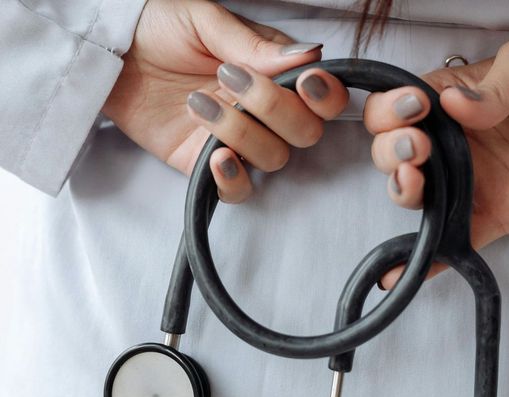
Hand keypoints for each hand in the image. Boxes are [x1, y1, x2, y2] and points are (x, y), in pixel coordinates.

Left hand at [102, 0, 324, 185]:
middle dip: (276, 109)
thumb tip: (308, 56)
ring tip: (197, 103)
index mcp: (274, 72)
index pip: (323, 98)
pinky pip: (239, 191)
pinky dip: (233, 180)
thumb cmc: (159, 28)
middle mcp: (264, 111)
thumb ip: (254, 43)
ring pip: (273, 159)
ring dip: (242, 133)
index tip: (304, 81)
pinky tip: (215, 158)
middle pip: (305, 133)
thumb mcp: (204, 21)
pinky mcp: (207, 164)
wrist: (111, 54)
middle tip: (230, 79)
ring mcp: (239, 140)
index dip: (325, 96)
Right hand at [366, 40, 508, 287]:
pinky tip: (398, 272)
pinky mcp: (485, 215)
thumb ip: (492, 85)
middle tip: (417, 147)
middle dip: (392, 151)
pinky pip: (450, 241)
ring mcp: (461, 184)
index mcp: (441, 104)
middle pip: (392, 154)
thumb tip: (453, 104)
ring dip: (400, 190)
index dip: (389, 110)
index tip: (414, 107)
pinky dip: (425, 259)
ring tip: (413, 180)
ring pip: (411, 195)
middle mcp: (442, 146)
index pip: (393, 109)